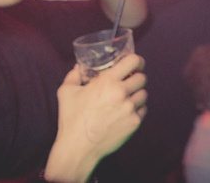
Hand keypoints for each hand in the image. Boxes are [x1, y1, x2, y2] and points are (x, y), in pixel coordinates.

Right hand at [45, 54, 147, 182]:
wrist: (78, 148)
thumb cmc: (71, 119)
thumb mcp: (66, 93)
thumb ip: (73, 76)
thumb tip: (79, 67)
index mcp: (107, 81)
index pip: (133, 61)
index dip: (137, 61)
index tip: (136, 64)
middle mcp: (121, 92)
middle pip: (142, 78)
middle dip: (137, 78)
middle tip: (130, 82)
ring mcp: (129, 108)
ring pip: (144, 94)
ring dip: (137, 94)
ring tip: (127, 98)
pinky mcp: (134, 123)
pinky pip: (143, 110)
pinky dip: (137, 109)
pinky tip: (127, 111)